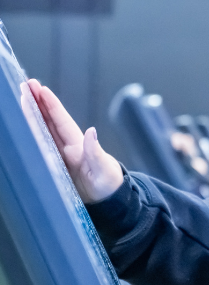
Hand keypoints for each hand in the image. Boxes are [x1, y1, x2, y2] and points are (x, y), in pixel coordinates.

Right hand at [26, 79, 123, 203]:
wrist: (107, 201)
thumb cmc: (108, 184)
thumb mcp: (104, 169)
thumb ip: (96, 152)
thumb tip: (91, 132)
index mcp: (77, 144)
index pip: (61, 120)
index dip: (51, 105)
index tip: (40, 88)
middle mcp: (66, 146)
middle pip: (49, 120)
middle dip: (37, 102)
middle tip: (26, 84)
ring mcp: (59, 154)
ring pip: (42, 129)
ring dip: (32, 114)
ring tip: (22, 96)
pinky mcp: (53, 165)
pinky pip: (39, 145)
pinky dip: (30, 134)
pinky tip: (23, 125)